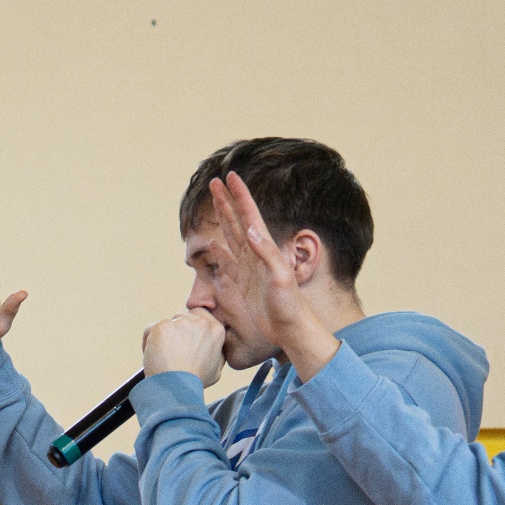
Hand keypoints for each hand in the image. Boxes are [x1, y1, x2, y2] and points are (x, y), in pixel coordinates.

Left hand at [142, 310, 225, 386]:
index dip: (190, 326)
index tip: (184, 339)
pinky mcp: (162, 326)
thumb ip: (216, 351)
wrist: (177, 389)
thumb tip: (210, 345)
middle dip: (176, 332)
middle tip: (173, 353)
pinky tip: (152, 357)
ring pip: (167, 324)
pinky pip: (151, 330)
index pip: (200, 314)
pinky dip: (148, 342)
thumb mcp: (216, 368)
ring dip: (163, 337)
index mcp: (216, 329)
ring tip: (164, 358)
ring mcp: (181, 322)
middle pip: (182, 317)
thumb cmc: (195, 383)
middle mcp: (200, 322)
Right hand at [206, 172, 342, 379]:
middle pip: (237, 220)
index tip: (229, 177)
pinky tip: (214, 244)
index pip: (249, 215)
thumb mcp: (280, 277)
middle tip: (215, 182)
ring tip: (214, 204)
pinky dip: (219, 251)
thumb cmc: (290, 305)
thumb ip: (266, 253)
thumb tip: (250, 230)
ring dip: (223, 218)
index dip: (239, 195)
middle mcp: (255, 254)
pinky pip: (228, 262)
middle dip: (226, 201)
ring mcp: (248, 267)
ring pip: (231, 235)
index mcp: (264, 248)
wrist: (291, 327)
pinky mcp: (243, 283)